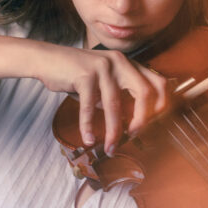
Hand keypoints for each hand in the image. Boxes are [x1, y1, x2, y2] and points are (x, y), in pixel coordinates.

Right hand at [33, 44, 168, 154]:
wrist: (47, 60)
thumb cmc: (78, 75)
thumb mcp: (105, 82)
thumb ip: (122, 96)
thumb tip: (137, 124)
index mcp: (129, 64)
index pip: (158, 83)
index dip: (160, 107)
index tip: (151, 125)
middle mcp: (120, 62)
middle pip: (144, 92)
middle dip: (142, 119)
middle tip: (134, 136)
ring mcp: (102, 66)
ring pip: (115, 104)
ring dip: (113, 131)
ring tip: (110, 147)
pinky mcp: (84, 74)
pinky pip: (89, 106)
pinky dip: (88, 126)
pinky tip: (88, 138)